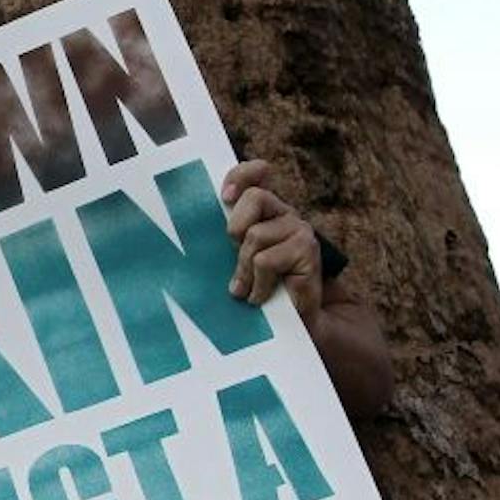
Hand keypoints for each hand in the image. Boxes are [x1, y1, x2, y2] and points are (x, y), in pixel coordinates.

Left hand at [221, 159, 322, 320]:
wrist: (294, 324)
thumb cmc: (258, 290)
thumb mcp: (235, 261)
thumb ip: (226, 241)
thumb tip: (190, 230)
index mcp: (266, 211)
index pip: (257, 176)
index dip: (242, 175)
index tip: (225, 196)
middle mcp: (285, 215)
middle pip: (254, 198)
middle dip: (236, 229)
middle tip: (235, 255)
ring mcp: (300, 231)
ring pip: (255, 235)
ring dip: (244, 269)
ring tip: (246, 289)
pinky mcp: (308, 252)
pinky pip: (266, 261)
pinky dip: (257, 284)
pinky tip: (258, 297)